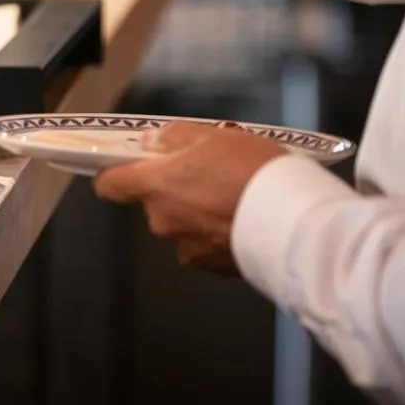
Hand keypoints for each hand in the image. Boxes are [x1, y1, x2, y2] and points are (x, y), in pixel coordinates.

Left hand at [94, 122, 286, 273]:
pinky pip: (207, 244)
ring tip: (236, 196)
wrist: (295, 222)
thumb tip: (151, 143)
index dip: (115, 173)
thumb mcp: (212, 136)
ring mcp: (187, 248)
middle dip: (177, 189)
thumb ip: (172, 137)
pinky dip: (219, 232)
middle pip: (155, 202)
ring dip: (200, 212)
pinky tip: (245, 219)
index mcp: (155, 186)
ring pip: (183, 223)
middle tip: (211, 173)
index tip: (128, 165)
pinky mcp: (212, 267)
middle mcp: (162, 221)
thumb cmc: (253, 172)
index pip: (109, 184)